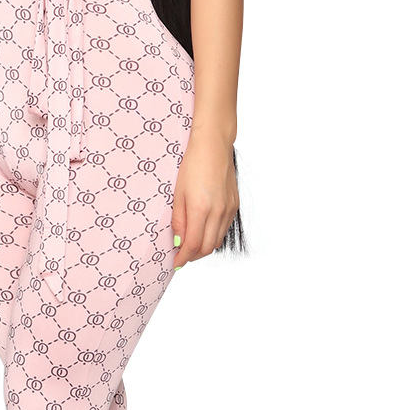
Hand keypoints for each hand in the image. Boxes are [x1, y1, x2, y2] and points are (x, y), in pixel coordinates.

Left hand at [170, 131, 238, 269]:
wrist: (214, 146)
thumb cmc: (193, 165)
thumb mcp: (178, 193)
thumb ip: (179, 220)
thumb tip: (178, 241)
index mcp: (201, 209)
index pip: (193, 245)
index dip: (183, 257)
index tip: (175, 263)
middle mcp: (218, 212)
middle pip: (207, 247)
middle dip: (193, 256)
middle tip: (181, 256)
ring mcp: (228, 209)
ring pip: (217, 240)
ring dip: (204, 248)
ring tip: (190, 246)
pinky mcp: (234, 205)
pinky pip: (223, 229)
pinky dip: (213, 236)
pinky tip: (203, 232)